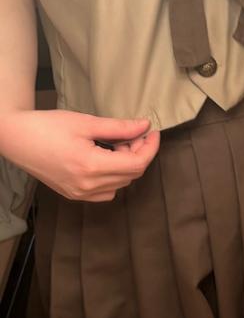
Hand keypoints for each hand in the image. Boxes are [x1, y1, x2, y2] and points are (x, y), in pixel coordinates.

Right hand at [0, 109, 160, 202]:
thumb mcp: (85, 122)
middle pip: (131, 175)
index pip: (137, 164)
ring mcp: (80, 194)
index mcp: (91, 166)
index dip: (150, 147)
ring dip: (127, 165)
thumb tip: (144, 126)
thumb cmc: (47, 126)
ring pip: (121, 184)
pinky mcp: (74, 195)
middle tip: (134, 133)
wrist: (17, 139)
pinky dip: (114, 176)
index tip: (152, 132)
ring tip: (116, 145)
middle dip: (139, 153)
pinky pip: (106, 191)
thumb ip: (118, 127)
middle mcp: (87, 186)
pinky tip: (105, 158)